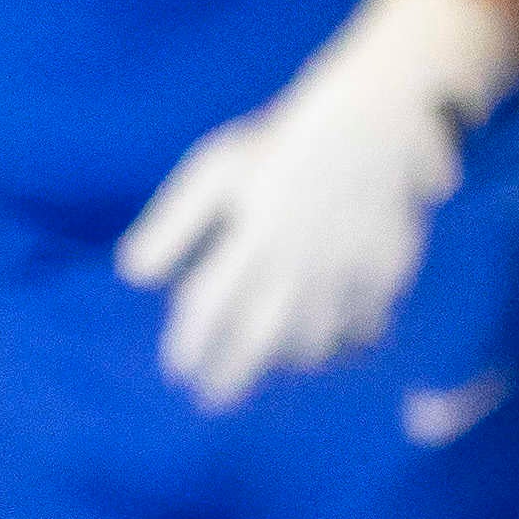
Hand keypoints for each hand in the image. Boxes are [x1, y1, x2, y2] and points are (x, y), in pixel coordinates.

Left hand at [109, 0, 518, 410]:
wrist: (370, 117)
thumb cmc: (281, 143)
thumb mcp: (214, 171)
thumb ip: (174, 225)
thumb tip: (132, 276)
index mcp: (249, 238)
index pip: (207, 309)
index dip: (188, 346)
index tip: (177, 371)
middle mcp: (294, 264)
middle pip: (256, 338)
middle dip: (231, 376)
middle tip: (212, 401)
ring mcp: (343, 273)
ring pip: (312, 340)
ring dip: (285, 361)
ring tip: (271, 368)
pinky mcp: (386, 273)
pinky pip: (364, 327)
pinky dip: (345, 346)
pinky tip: (332, 349)